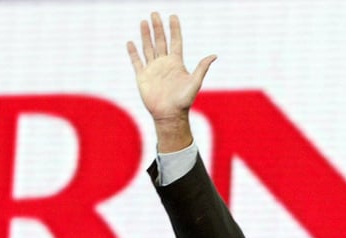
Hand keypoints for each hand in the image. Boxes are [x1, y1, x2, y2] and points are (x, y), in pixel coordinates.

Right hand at [127, 12, 214, 150]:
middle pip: (160, 41)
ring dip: (145, 35)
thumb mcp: (195, 82)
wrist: (169, 115)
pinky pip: (137, 62)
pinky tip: (131, 43)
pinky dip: (133, 52)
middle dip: (157, 27)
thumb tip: (214, 55)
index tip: (172, 16)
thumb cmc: (184, 101)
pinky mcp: (142, 77)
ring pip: (148, 48)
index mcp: (176, 63)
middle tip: (154, 13)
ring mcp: (153, 69)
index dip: (174, 29)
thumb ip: (202, 68)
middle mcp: (164, 63)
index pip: (175, 41)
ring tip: (143, 22)